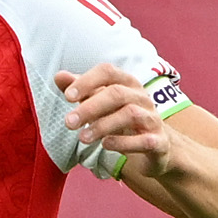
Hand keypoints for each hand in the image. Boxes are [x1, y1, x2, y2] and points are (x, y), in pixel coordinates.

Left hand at [59, 62, 185, 174]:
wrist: (155, 146)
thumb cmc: (120, 119)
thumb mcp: (100, 103)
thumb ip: (81, 90)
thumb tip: (59, 76)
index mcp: (126, 83)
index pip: (107, 72)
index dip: (87, 81)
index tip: (67, 96)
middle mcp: (141, 97)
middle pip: (117, 94)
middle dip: (90, 107)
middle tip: (68, 122)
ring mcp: (152, 119)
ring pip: (131, 114)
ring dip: (103, 125)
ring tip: (82, 138)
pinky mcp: (159, 142)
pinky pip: (145, 140)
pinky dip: (124, 142)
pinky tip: (106, 145)